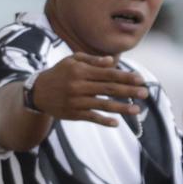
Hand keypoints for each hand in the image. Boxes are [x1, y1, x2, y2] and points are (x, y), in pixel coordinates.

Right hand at [31, 53, 147, 127]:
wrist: (37, 92)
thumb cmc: (59, 73)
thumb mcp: (72, 61)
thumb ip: (92, 60)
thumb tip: (112, 62)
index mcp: (81, 70)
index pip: (107, 74)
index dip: (125, 76)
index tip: (140, 79)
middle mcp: (79, 85)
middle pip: (108, 89)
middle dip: (128, 91)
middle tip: (145, 93)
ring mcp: (76, 101)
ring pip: (102, 105)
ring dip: (121, 108)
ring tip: (137, 110)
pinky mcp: (73, 114)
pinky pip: (91, 118)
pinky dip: (104, 121)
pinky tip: (116, 123)